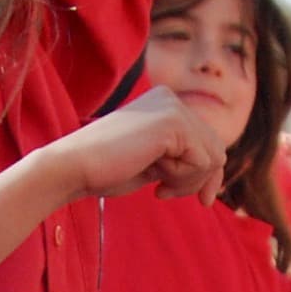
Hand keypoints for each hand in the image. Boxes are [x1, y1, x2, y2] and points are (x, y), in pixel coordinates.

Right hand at [69, 87, 227, 207]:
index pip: (206, 140)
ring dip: (188, 181)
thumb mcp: (152, 160)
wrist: (73, 168)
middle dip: (197, 180)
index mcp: (164, 103)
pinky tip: (156, 180)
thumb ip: (179, 155)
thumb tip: (217, 166)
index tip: (168, 192)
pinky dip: (183, 179)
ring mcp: (173, 108)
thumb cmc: (106, 170)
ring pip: (213, 156)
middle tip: (163, 193)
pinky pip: (202, 162)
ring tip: (158, 185)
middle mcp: (171, 98)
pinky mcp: (173, 123)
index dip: (199, 174)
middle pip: (216, 148)